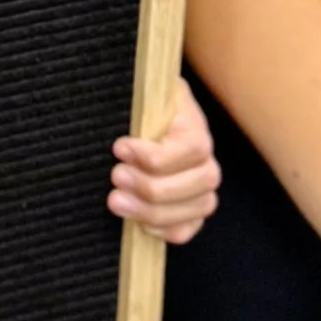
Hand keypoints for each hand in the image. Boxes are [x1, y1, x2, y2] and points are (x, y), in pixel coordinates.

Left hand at [110, 77, 220, 243]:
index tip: (119, 149)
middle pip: (200, 182)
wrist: (137, 123)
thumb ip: (138, 95)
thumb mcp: (137, 93)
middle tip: (115, 177)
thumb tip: (125, 89)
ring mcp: (202, 185)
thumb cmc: (134, 107)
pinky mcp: (191, 209)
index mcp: (192, 123)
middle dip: (152, 186)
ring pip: (198, 208)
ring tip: (117, 202)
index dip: (156, 155)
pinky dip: (167, 231)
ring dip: (154, 211)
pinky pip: (190, 228)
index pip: (192, 147)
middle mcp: (205, 157)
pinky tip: (140, 224)